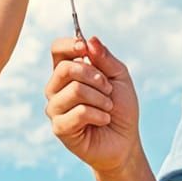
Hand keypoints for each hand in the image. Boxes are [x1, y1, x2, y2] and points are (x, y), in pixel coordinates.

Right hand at [46, 34, 140, 173]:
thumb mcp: (119, 76)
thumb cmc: (121, 107)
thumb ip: (105, 58)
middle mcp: (56, 88)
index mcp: (68, 72)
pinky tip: (104, 120)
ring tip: (108, 108)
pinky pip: (80, 112)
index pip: (57, 50)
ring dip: (100, 98)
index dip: (70, 45)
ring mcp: (56, 108)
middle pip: (65, 68)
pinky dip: (99, 115)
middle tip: (109, 89)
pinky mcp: (60, 128)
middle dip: (95, 76)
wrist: (125, 140)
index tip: (85, 48)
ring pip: (75, 90)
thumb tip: (90, 40)